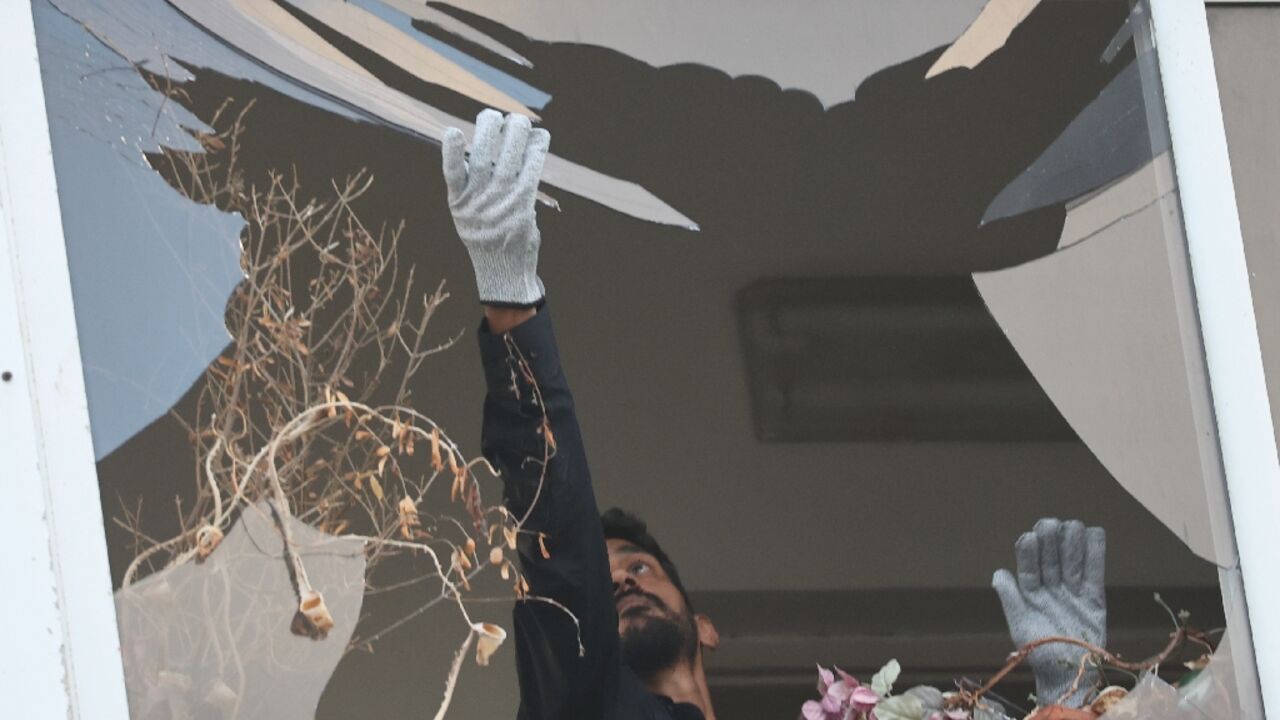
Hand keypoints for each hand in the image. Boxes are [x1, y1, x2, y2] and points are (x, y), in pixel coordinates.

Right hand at [441, 109, 549, 306]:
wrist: (504, 273)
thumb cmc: (485, 238)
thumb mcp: (466, 217)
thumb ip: (468, 190)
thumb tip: (475, 154)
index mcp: (458, 202)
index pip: (451, 173)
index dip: (452, 151)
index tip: (454, 131)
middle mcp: (478, 202)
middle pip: (483, 156)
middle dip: (489, 129)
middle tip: (495, 116)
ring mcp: (501, 204)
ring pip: (507, 159)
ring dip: (515, 133)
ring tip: (518, 120)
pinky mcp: (523, 206)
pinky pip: (530, 171)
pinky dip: (536, 151)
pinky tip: (541, 137)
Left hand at [992, 518, 1105, 708]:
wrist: (1068, 675)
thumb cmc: (1039, 652)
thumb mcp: (1021, 627)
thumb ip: (1011, 600)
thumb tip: (1000, 573)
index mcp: (1030, 593)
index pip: (1029, 566)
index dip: (1028, 552)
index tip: (1029, 537)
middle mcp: (1051, 588)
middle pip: (1051, 559)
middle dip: (1050, 541)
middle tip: (1050, 524)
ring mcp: (1072, 592)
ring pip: (1072, 562)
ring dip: (1072, 543)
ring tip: (1072, 525)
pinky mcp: (1093, 600)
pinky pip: (1095, 573)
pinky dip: (1096, 554)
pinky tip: (1095, 533)